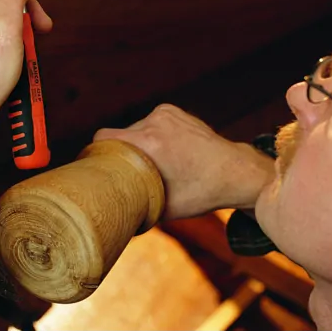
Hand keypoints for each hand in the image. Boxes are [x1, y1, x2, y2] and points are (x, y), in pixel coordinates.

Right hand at [94, 104, 274, 219]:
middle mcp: (155, 122)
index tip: (96, 167)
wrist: (235, 171)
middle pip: (118, 135)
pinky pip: (148, 123)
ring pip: (133, 129)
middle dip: (121, 153)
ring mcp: (165, 112)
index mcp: (150, 144)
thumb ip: (135, 208)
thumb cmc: (201, 193)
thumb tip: (112, 222)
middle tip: (128, 172)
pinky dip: (150, 136)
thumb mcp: (164, 208)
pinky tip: (164, 151)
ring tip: (152, 163)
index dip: (95, 153)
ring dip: (136, 144)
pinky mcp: (172, 109)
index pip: (103, 138)